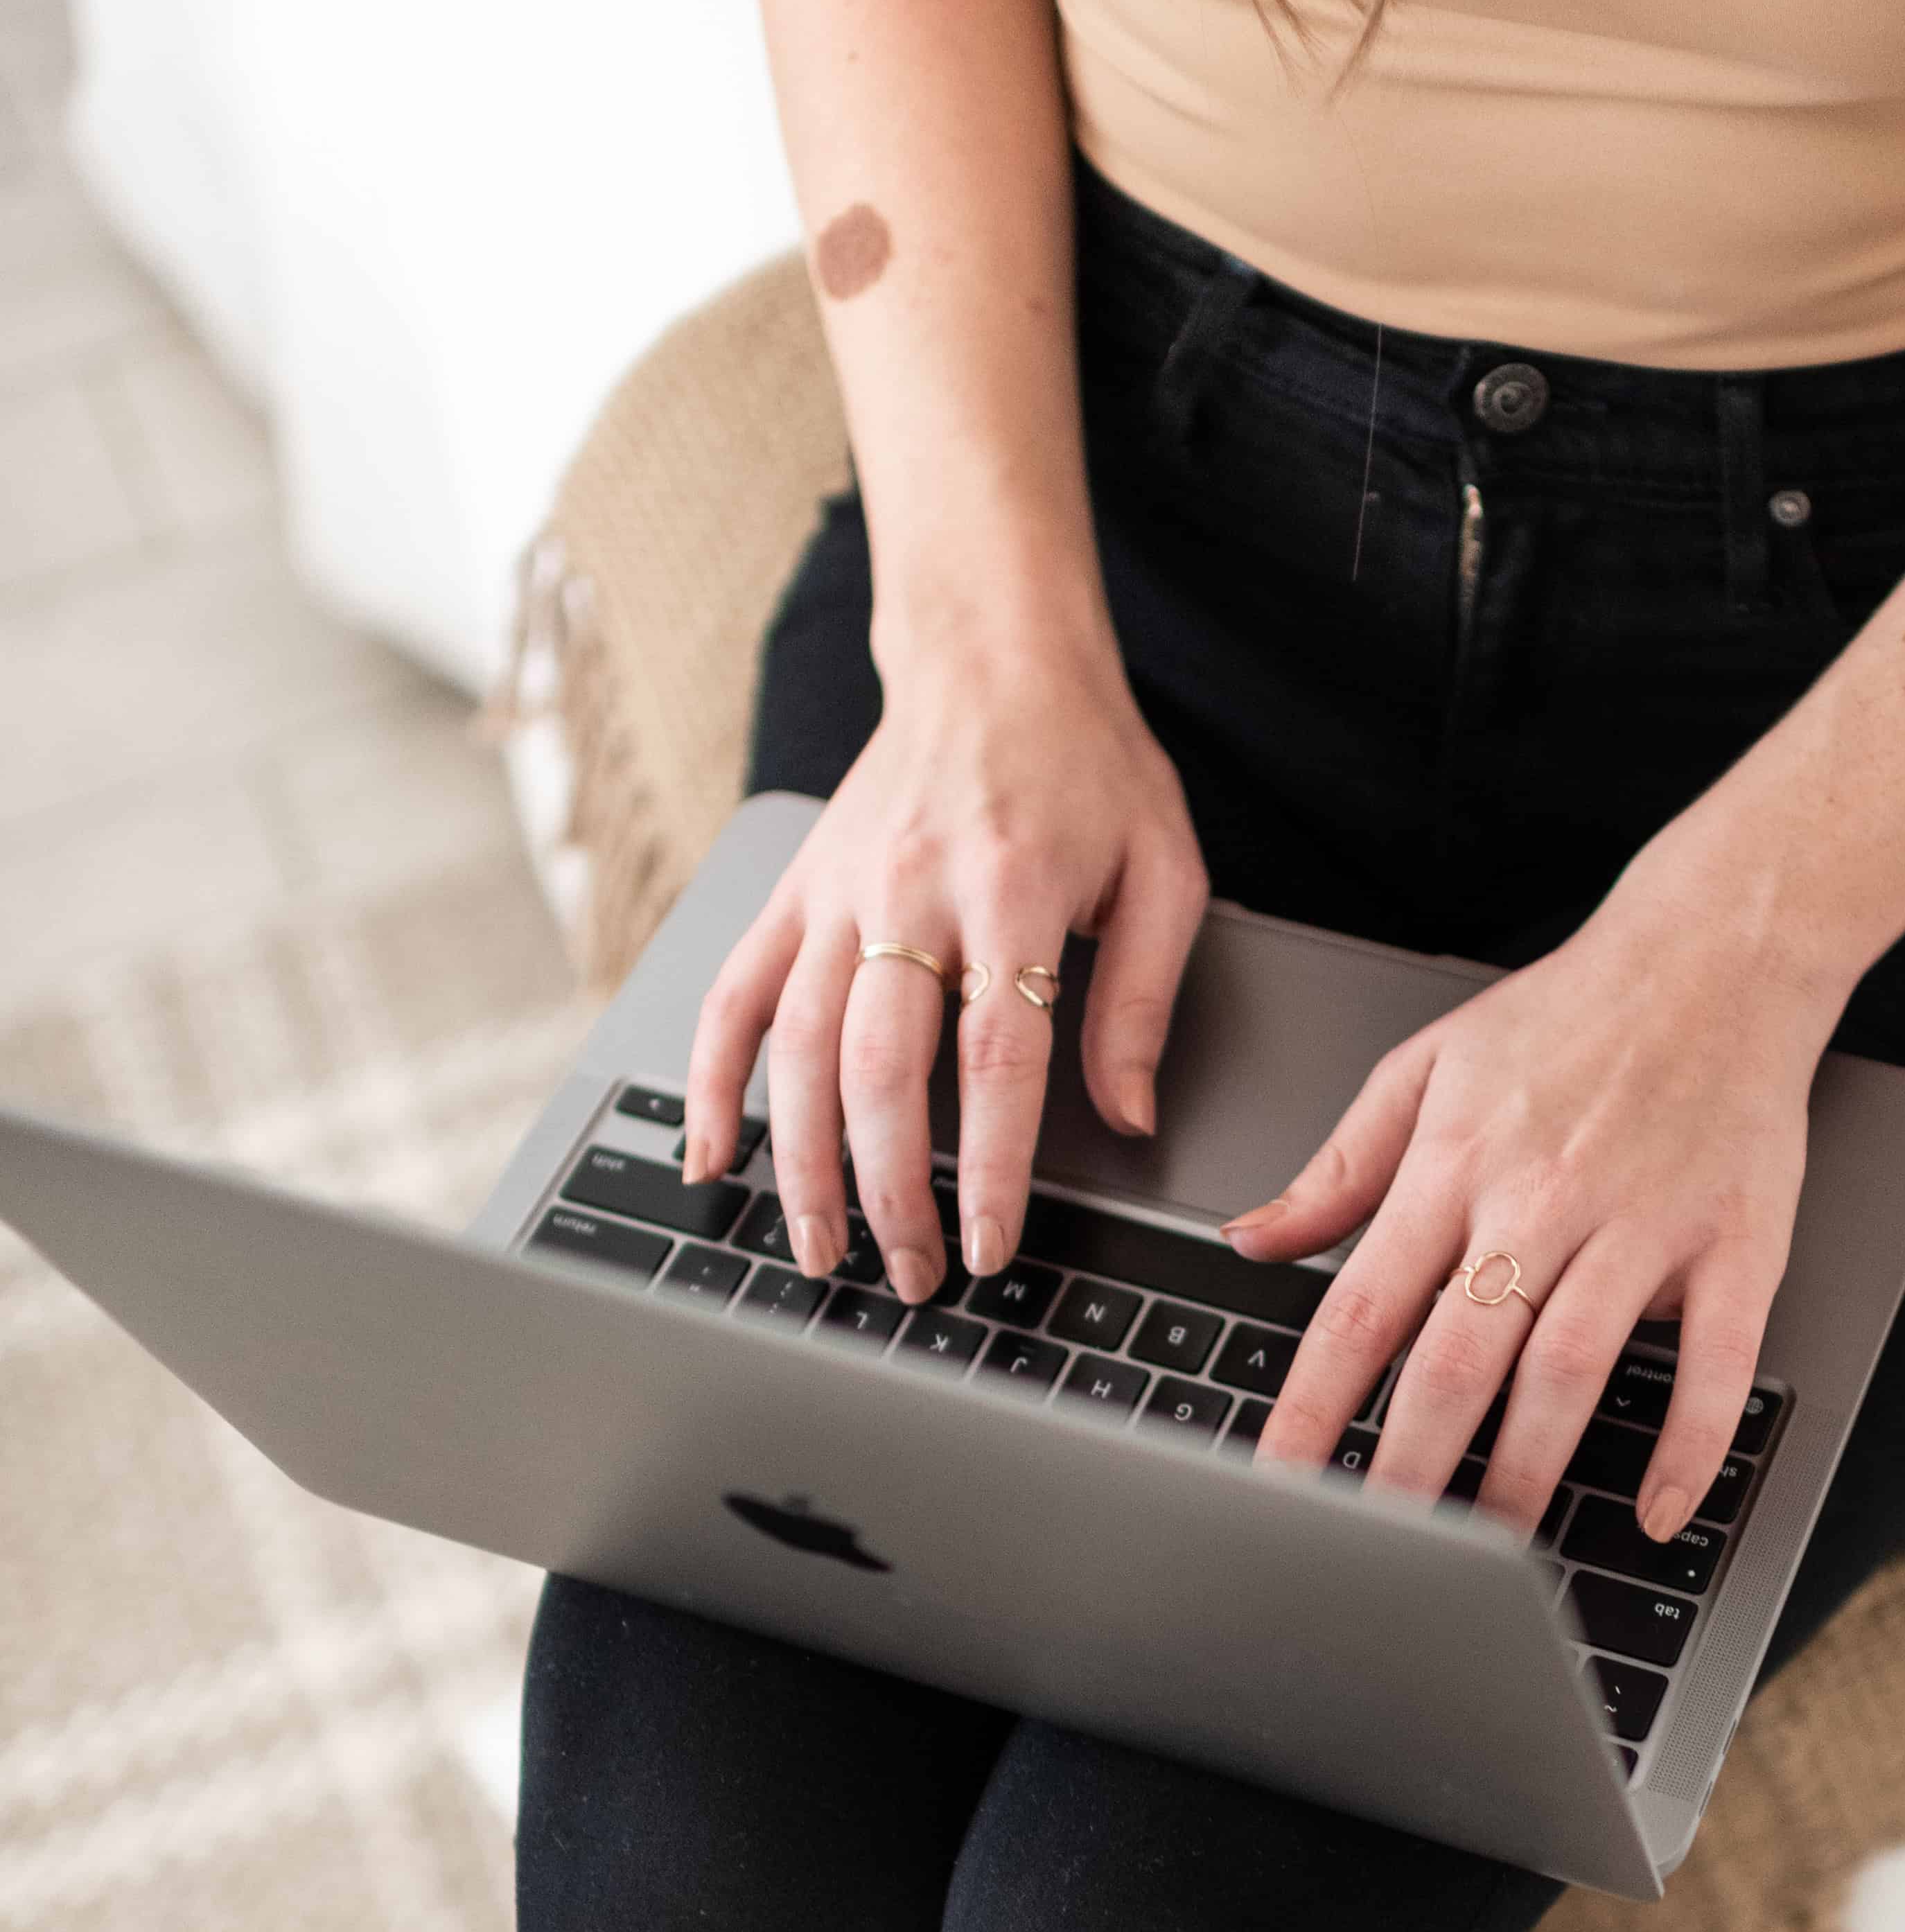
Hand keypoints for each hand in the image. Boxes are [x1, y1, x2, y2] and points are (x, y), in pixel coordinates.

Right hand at [682, 622, 1207, 1296]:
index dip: (993, 1171)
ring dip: (803, 1163)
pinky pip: (736, 994)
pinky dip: (714, 1081)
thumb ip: (1141, 999)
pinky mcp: (794, 890)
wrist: (993, 655)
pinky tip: (714, 1157)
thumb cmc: (1089, 763)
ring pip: (796, 1048)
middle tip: (912, 1275)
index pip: (996, 1062)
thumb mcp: (1163, 869)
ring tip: (821, 1249)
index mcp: (1010, 890)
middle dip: (892, 1190)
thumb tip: (1130, 1117)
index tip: (993, 1249)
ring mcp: (838, 893)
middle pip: (882, 1071)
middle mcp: (909, 893)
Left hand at [1233, 900, 1843, 1544]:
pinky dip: (1690, 1443)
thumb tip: (1252, 1240)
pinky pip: (1716, 1362)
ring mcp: (1642, 1225)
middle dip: (1410, 1469)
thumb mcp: (1425, 1067)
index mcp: (1457, 1162)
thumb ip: (1337, 1168)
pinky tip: (1656, 1508)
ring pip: (1570, 1370)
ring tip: (1495, 1554)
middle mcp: (1542, 1198)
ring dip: (1527, 1472)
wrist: (1716, 951)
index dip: (1314, 1405)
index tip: (1280, 1478)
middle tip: (1382, 1554)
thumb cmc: (1571, 1014)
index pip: (1364, 1307)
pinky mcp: (1735, 1244)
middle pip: (1460, 1359)